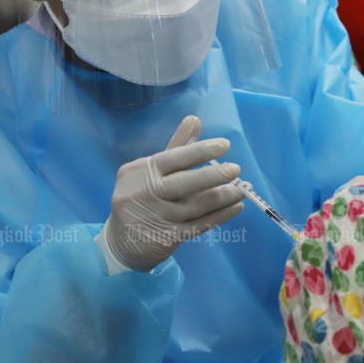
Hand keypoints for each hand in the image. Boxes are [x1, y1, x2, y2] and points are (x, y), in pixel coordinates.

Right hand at [104, 116, 244, 270]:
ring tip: (241, 189)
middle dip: (213, 175)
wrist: (121, 242)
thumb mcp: (150, 170)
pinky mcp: (167, 238)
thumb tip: (194, 119)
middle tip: (236, 169)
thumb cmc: (142, 196)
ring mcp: (156, 218)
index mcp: (140, 171)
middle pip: (183, 183)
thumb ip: (175, 147)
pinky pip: (200, 224)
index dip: (199, 151)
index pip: (172, 158)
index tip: (225, 145)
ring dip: (223, 197)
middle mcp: (145, 194)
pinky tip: (235, 207)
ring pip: (196, 205)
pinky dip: (220, 215)